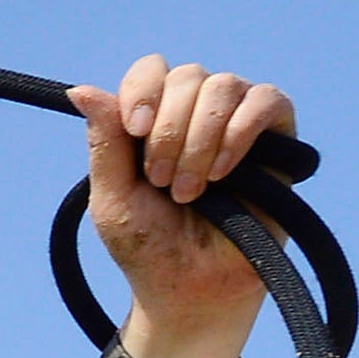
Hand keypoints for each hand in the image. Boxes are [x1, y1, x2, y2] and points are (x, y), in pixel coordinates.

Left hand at [69, 55, 297, 357]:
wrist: (194, 287)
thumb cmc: (150, 247)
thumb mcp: (113, 198)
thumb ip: (104, 143)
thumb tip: (80, 89)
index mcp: (154, 121)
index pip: (150, 70)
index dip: (143, 90)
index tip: (136, 129)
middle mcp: (197, 112)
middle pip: (187, 75)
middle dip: (169, 130)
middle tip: (163, 184)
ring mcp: (238, 120)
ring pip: (224, 85)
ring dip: (200, 139)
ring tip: (191, 191)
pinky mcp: (278, 135)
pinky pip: (267, 100)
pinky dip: (240, 132)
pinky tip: (222, 173)